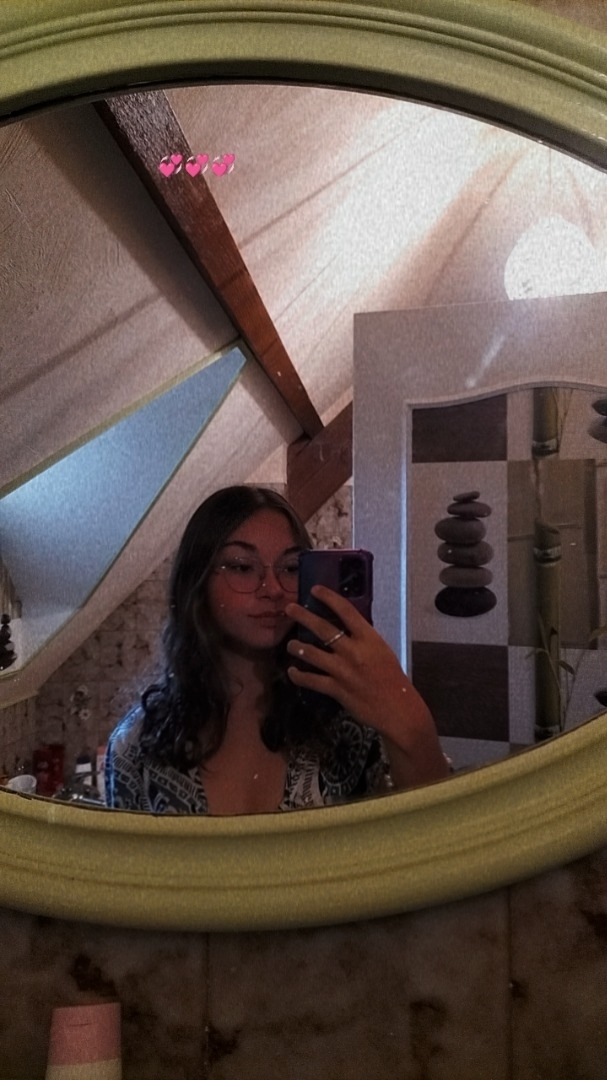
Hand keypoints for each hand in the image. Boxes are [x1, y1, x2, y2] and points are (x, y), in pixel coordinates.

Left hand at [285, 585, 448, 787]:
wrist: (398, 708)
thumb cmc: (392, 678)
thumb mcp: (381, 651)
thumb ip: (362, 640)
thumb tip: (344, 628)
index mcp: (369, 638)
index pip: (346, 611)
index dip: (329, 597)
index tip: (315, 589)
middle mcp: (354, 651)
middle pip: (323, 629)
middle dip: (303, 616)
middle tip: (289, 608)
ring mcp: (343, 670)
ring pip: (312, 654)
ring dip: (298, 647)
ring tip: (291, 644)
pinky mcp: (336, 689)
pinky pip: (312, 680)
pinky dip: (299, 676)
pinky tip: (293, 672)